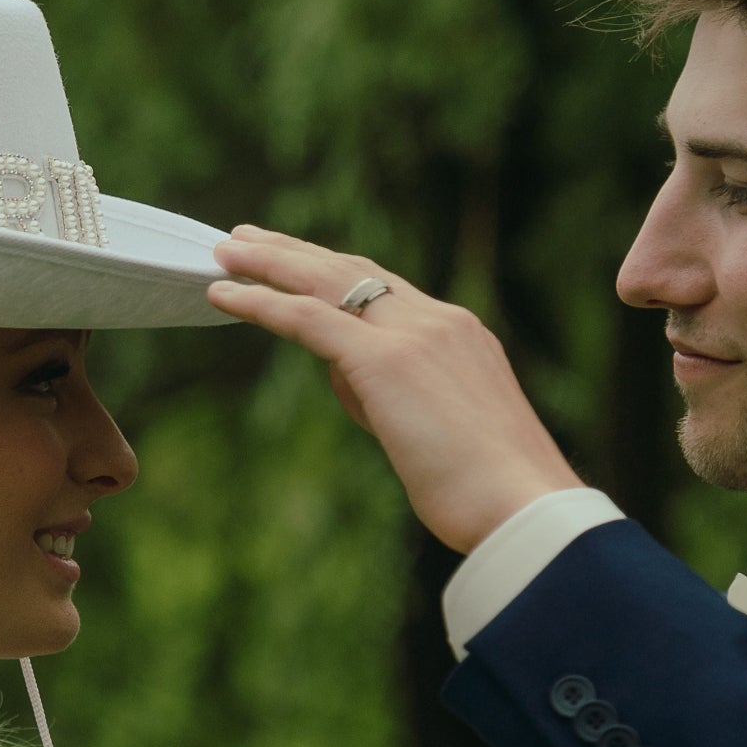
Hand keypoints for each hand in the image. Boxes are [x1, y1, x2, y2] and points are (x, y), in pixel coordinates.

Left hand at [209, 226, 581, 554]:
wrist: (524, 507)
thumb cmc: (488, 492)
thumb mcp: (439, 433)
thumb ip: (391, 399)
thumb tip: (343, 380)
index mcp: (460, 335)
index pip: (386, 290)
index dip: (335, 273)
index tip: (299, 263)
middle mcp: (439, 321)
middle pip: (353, 270)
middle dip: (295, 253)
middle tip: (246, 239)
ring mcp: (413, 335)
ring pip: (326, 281)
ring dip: (269, 263)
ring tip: (224, 253)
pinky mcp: (385, 361)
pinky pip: (307, 318)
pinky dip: (260, 302)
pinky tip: (223, 296)